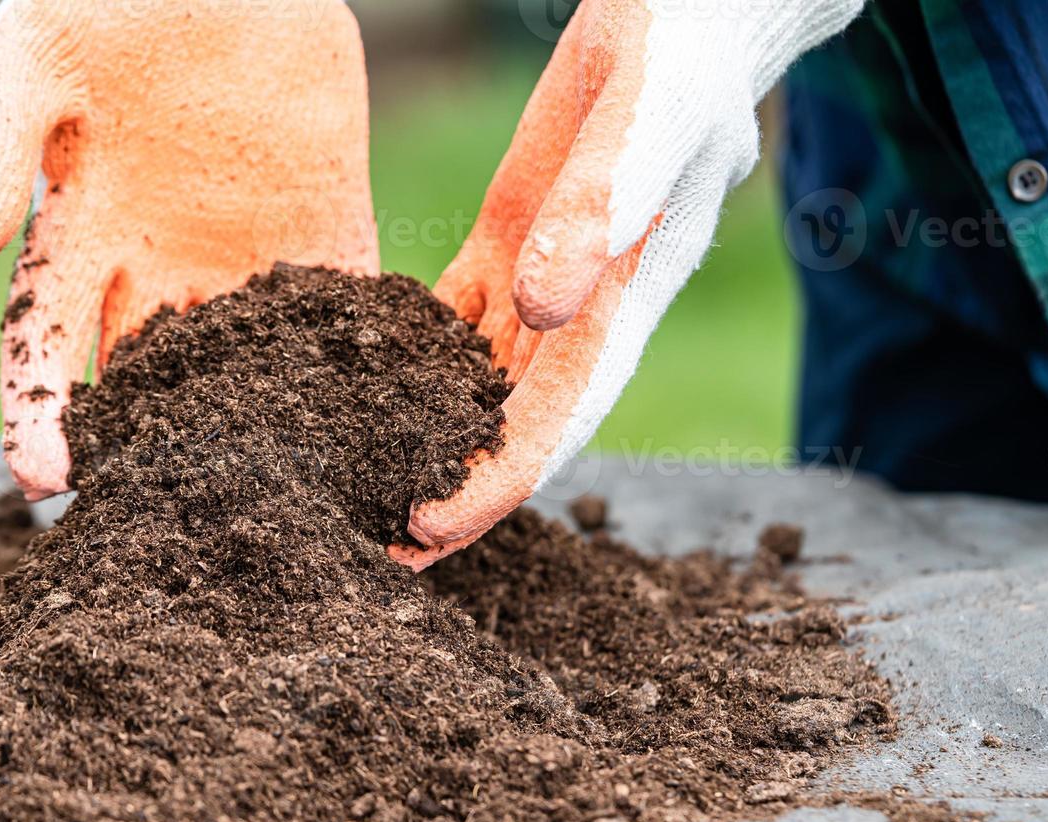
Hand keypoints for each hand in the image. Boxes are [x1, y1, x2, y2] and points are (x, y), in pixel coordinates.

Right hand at [0, 0, 377, 499]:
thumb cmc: (100, 0)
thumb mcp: (28, 60)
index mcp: (82, 241)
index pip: (48, 353)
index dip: (42, 419)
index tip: (45, 485)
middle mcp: (163, 269)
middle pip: (154, 387)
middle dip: (159, 459)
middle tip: (175, 532)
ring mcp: (248, 256)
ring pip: (252, 370)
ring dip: (268, 438)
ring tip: (293, 508)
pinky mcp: (326, 228)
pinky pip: (345, 310)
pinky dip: (363, 366)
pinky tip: (378, 423)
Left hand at [393, 0, 862, 569]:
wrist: (691, 11)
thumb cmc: (687, 59)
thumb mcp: (645, 124)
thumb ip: (595, 213)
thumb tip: (537, 310)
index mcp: (617, 305)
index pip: (554, 423)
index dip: (492, 484)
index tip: (422, 526)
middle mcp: (577, 310)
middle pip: (507, 424)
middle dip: (447, 484)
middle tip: (370, 542)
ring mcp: (541, 277)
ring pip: (475, 382)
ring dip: (424, 436)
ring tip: (356, 484)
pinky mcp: (510, 236)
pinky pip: (456, 315)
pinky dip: (411, 354)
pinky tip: (361, 383)